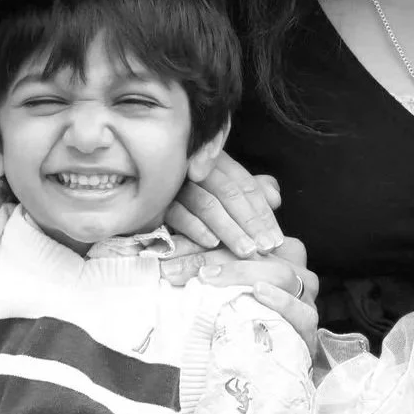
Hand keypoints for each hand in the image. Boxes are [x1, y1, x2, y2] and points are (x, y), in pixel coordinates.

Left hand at [162, 233, 319, 350]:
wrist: (273, 371)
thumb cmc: (244, 326)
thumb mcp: (221, 294)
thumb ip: (201, 272)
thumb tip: (162, 259)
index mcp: (273, 254)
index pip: (236, 239)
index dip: (199, 242)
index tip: (165, 251)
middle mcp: (292, 270)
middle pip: (254, 253)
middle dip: (210, 257)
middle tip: (174, 268)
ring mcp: (304, 296)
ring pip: (279, 274)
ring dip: (241, 273)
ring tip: (210, 277)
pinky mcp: (309, 325)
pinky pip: (300, 310)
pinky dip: (280, 301)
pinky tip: (259, 293)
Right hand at [164, 153, 282, 256]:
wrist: (138, 201)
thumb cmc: (190, 205)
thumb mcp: (223, 195)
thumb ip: (251, 193)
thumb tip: (275, 198)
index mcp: (216, 162)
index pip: (245, 185)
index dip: (263, 212)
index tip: (276, 239)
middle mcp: (196, 168)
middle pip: (230, 193)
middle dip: (251, 222)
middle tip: (266, 248)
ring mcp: (175, 183)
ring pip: (208, 204)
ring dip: (229, 229)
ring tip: (246, 251)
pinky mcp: (155, 201)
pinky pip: (178, 214)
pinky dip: (197, 228)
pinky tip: (212, 243)